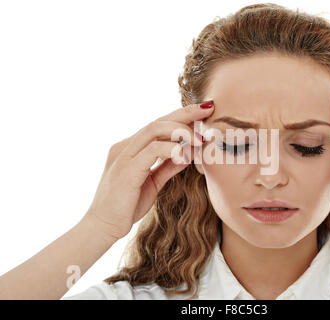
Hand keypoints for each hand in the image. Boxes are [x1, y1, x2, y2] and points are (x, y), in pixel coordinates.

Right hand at [82, 101, 213, 240]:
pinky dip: (171, 149)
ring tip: (200, 139)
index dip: (181, 116)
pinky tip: (186, 155)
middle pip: (158, 121)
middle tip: (208, 111)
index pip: (158, 125)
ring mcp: (123, 156)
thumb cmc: (127, 206)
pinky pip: (151, 150)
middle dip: (185, 113)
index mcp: (130, 148)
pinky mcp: (126, 169)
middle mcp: (125, 146)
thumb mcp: (153, 182)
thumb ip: (167, 167)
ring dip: (181, 131)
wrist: (103, 227)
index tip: (204, 112)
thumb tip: (188, 154)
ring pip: (154, 129)